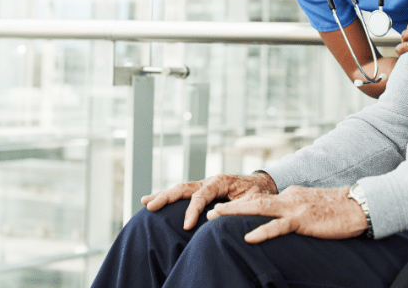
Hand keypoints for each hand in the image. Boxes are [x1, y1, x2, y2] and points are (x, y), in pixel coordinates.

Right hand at [141, 172, 277, 229]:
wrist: (262, 185)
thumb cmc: (259, 194)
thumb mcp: (253, 202)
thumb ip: (236, 208)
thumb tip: (212, 217)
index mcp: (220, 181)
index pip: (201, 196)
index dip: (192, 210)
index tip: (186, 226)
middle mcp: (209, 181)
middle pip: (184, 187)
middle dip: (166, 197)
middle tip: (150, 206)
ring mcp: (204, 185)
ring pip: (180, 189)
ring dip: (163, 195)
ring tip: (145, 202)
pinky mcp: (203, 191)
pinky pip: (183, 194)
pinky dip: (169, 197)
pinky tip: (154, 201)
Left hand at [206, 185, 367, 243]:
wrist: (357, 206)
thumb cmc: (336, 210)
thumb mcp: (310, 205)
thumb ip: (294, 208)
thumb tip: (280, 218)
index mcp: (290, 195)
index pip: (261, 200)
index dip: (240, 206)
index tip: (222, 211)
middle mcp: (288, 198)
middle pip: (253, 201)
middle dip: (230, 206)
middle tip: (209, 212)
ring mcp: (294, 208)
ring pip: (259, 209)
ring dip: (235, 212)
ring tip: (216, 217)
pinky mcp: (303, 220)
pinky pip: (279, 226)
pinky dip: (262, 232)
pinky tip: (248, 237)